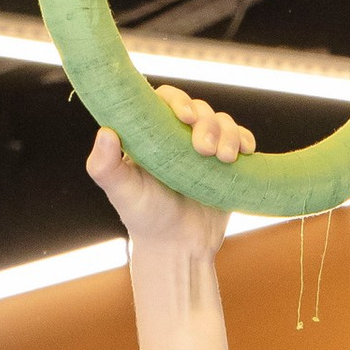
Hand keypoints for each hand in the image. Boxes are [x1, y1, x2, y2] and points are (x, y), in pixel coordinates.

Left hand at [86, 84, 255, 253]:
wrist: (178, 248)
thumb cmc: (145, 219)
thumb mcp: (123, 193)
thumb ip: (105, 167)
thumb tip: (105, 132)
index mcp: (152, 134)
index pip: (166, 101)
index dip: (178, 101)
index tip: (185, 117)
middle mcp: (178, 136)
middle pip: (199, 110)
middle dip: (207, 123)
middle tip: (204, 149)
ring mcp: (204, 148)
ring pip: (222, 122)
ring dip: (228, 133)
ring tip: (224, 158)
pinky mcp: (225, 163)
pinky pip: (241, 139)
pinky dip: (245, 140)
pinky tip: (244, 152)